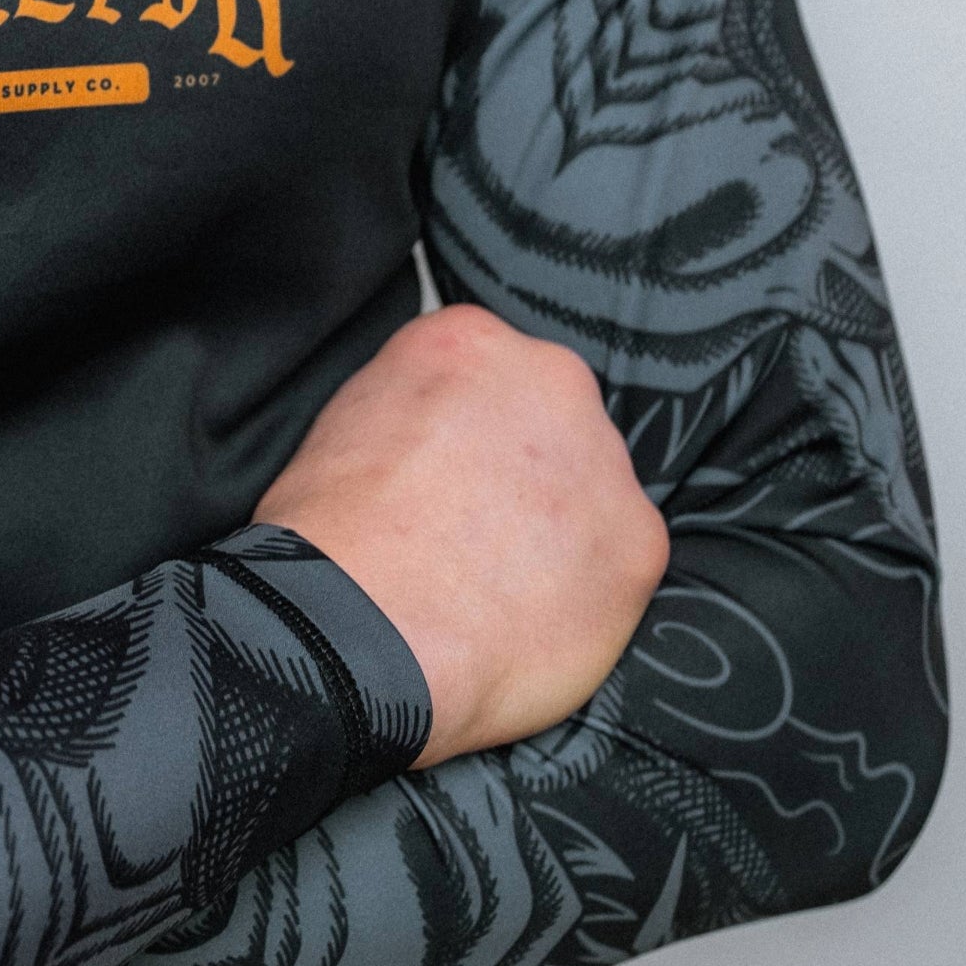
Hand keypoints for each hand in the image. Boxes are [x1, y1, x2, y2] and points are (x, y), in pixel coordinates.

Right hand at [256, 304, 668, 769]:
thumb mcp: (346, 422)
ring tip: (496, 586)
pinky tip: (526, 620)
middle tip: (474, 529)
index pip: (484, 372)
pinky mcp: (639, 542)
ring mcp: (606, 459)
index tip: (442, 474)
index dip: (462, 433)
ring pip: (591, 490)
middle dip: (524, 469)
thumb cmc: (326, 534)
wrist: (358, 627)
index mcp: (470, 338)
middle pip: (550, 421)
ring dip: (559, 529)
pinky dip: (584, 593)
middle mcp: (551, 377)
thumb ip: (414, 406)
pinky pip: (617, 564)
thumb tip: (435, 443)